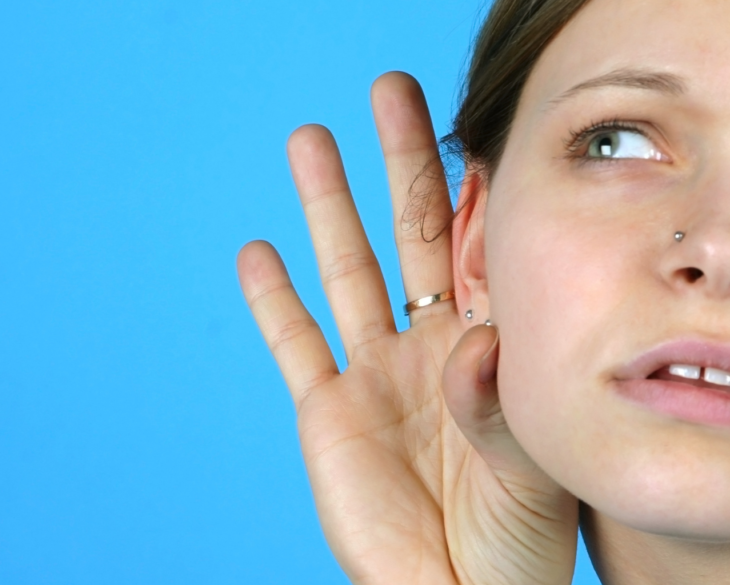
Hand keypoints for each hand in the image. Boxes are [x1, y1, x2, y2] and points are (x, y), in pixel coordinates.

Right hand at [237, 72, 578, 584]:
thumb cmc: (513, 544)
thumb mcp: (530, 470)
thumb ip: (501, 403)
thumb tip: (474, 342)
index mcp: (491, 349)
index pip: (480, 251)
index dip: (473, 191)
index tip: (468, 130)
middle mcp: (430, 345)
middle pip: (413, 235)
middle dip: (402, 163)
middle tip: (392, 89)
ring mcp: (374, 373)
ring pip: (347, 268)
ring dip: (329, 205)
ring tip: (310, 138)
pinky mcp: (324, 408)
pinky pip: (294, 340)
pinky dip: (272, 299)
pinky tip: (256, 250)